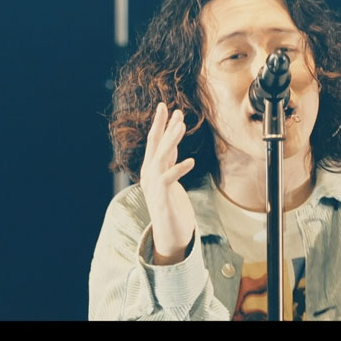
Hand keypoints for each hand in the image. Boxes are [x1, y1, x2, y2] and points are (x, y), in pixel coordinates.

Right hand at [140, 102, 196, 264]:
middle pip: (156, 146)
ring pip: (161, 158)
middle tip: (173, 109)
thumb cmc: (171, 205)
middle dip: (164, 126)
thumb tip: (172, 139)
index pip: (155, 142)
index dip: (160, 124)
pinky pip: (168, 180)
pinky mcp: (162, 198)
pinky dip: (178, 169)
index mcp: (152, 169)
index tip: (165, 106)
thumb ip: (169, 159)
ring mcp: (154, 186)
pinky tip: (190, 161)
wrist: (169, 234)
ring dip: (170, 141)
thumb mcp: (170, 177)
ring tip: (181, 126)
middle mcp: (150, 175)